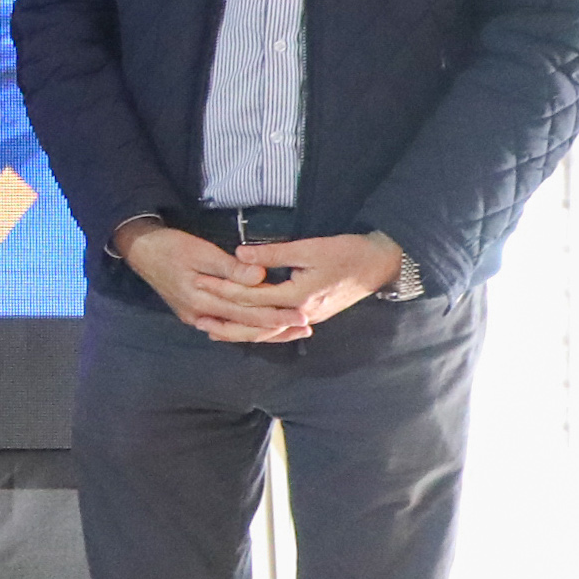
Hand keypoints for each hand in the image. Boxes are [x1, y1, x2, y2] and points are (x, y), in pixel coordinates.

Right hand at [117, 220, 312, 343]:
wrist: (140, 250)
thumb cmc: (170, 247)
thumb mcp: (200, 251)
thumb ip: (230, 268)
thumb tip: (260, 276)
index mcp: (201, 300)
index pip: (246, 312)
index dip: (275, 315)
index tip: (301, 314)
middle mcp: (199, 315)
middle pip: (244, 327)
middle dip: (277, 328)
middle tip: (305, 327)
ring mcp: (195, 317)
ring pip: (236, 331)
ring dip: (264, 332)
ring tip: (291, 332)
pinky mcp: (194, 314)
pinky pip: (225, 327)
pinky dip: (245, 329)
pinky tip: (261, 331)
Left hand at [209, 231, 404, 335]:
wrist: (382, 264)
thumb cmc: (348, 252)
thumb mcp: (309, 248)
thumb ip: (273, 252)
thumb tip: (239, 254)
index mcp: (298, 296)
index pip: (251, 297)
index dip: (224, 289)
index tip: (200, 282)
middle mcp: (301, 313)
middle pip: (255, 321)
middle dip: (225, 317)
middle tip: (195, 314)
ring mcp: (309, 318)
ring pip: (267, 330)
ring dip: (239, 331)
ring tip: (211, 329)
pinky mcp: (312, 315)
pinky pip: (279, 328)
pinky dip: (260, 330)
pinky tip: (246, 329)